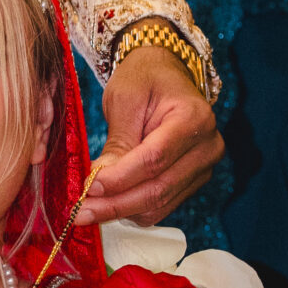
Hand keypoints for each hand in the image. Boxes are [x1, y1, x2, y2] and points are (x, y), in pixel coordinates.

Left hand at [85, 49, 222, 224]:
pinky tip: (108, 204)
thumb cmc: (144, 79)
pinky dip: (133, 209)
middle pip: (159, 188)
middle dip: (116, 204)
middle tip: (81, 212)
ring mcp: (203, 167)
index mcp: (194, 118)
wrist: (164, 75)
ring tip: (89, 209)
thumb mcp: (124, 99)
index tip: (89, 187)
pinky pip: (162, 206)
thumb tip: (99, 184)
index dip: (120, 178)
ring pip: (160, 203)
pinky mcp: (192, 181)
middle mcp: (207, 147)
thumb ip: (117, 142)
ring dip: (122, 211)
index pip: (155, 158)